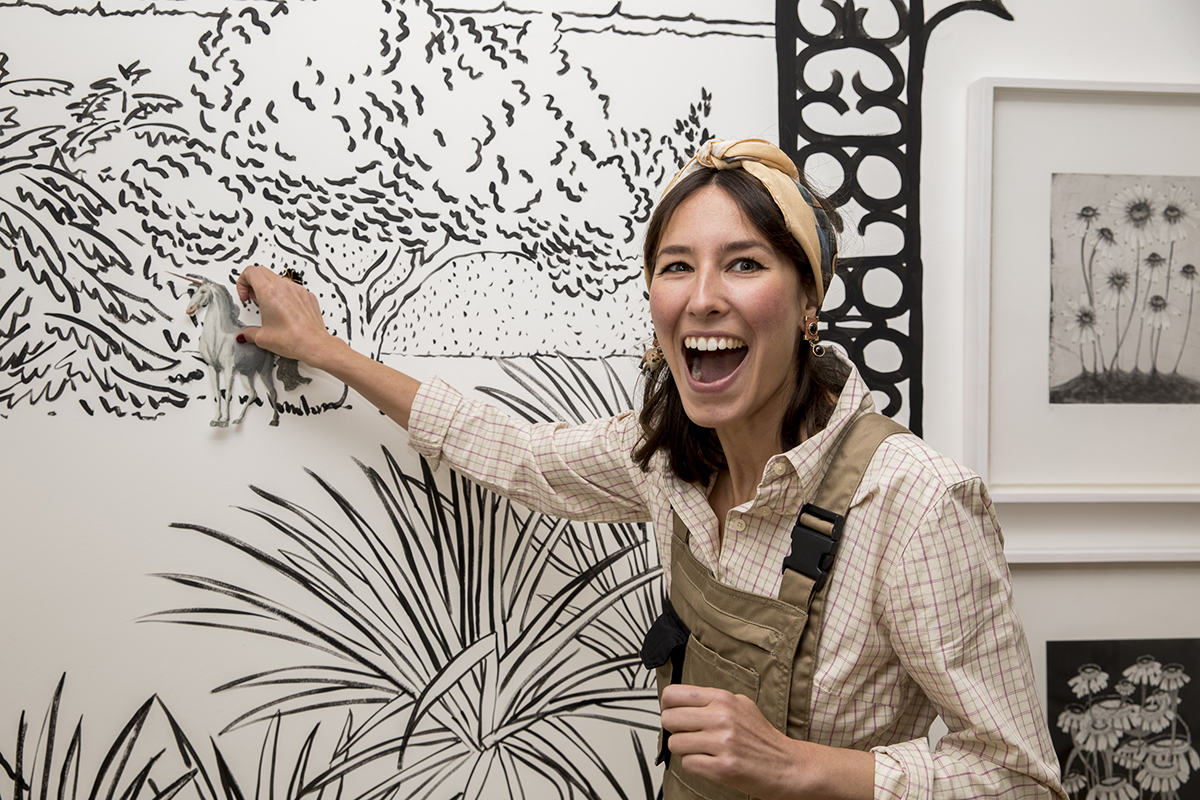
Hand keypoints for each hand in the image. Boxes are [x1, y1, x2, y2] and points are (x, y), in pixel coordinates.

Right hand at [235, 265, 336, 365]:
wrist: (315, 344)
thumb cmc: (293, 339)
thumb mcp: (262, 338)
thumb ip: (248, 333)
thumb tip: (245, 334)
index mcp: (269, 293)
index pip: (250, 272)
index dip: (242, 282)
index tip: (245, 296)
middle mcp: (284, 287)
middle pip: (262, 271)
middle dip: (253, 283)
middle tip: (254, 299)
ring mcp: (298, 290)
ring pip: (278, 278)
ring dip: (269, 287)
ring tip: (269, 306)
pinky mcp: (307, 295)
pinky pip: (292, 287)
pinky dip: (284, 294)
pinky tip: (284, 310)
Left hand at [660, 684, 873, 799]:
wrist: (788, 765)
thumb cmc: (762, 738)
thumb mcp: (740, 705)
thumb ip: (711, 701)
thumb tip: (679, 702)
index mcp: (723, 699)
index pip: (673, 695)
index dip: (669, 707)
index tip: (675, 714)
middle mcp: (722, 717)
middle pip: (669, 719)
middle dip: (674, 730)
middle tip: (688, 735)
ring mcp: (722, 743)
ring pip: (675, 744)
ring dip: (685, 750)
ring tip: (702, 750)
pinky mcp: (723, 768)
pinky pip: (688, 764)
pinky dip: (695, 765)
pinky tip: (710, 762)